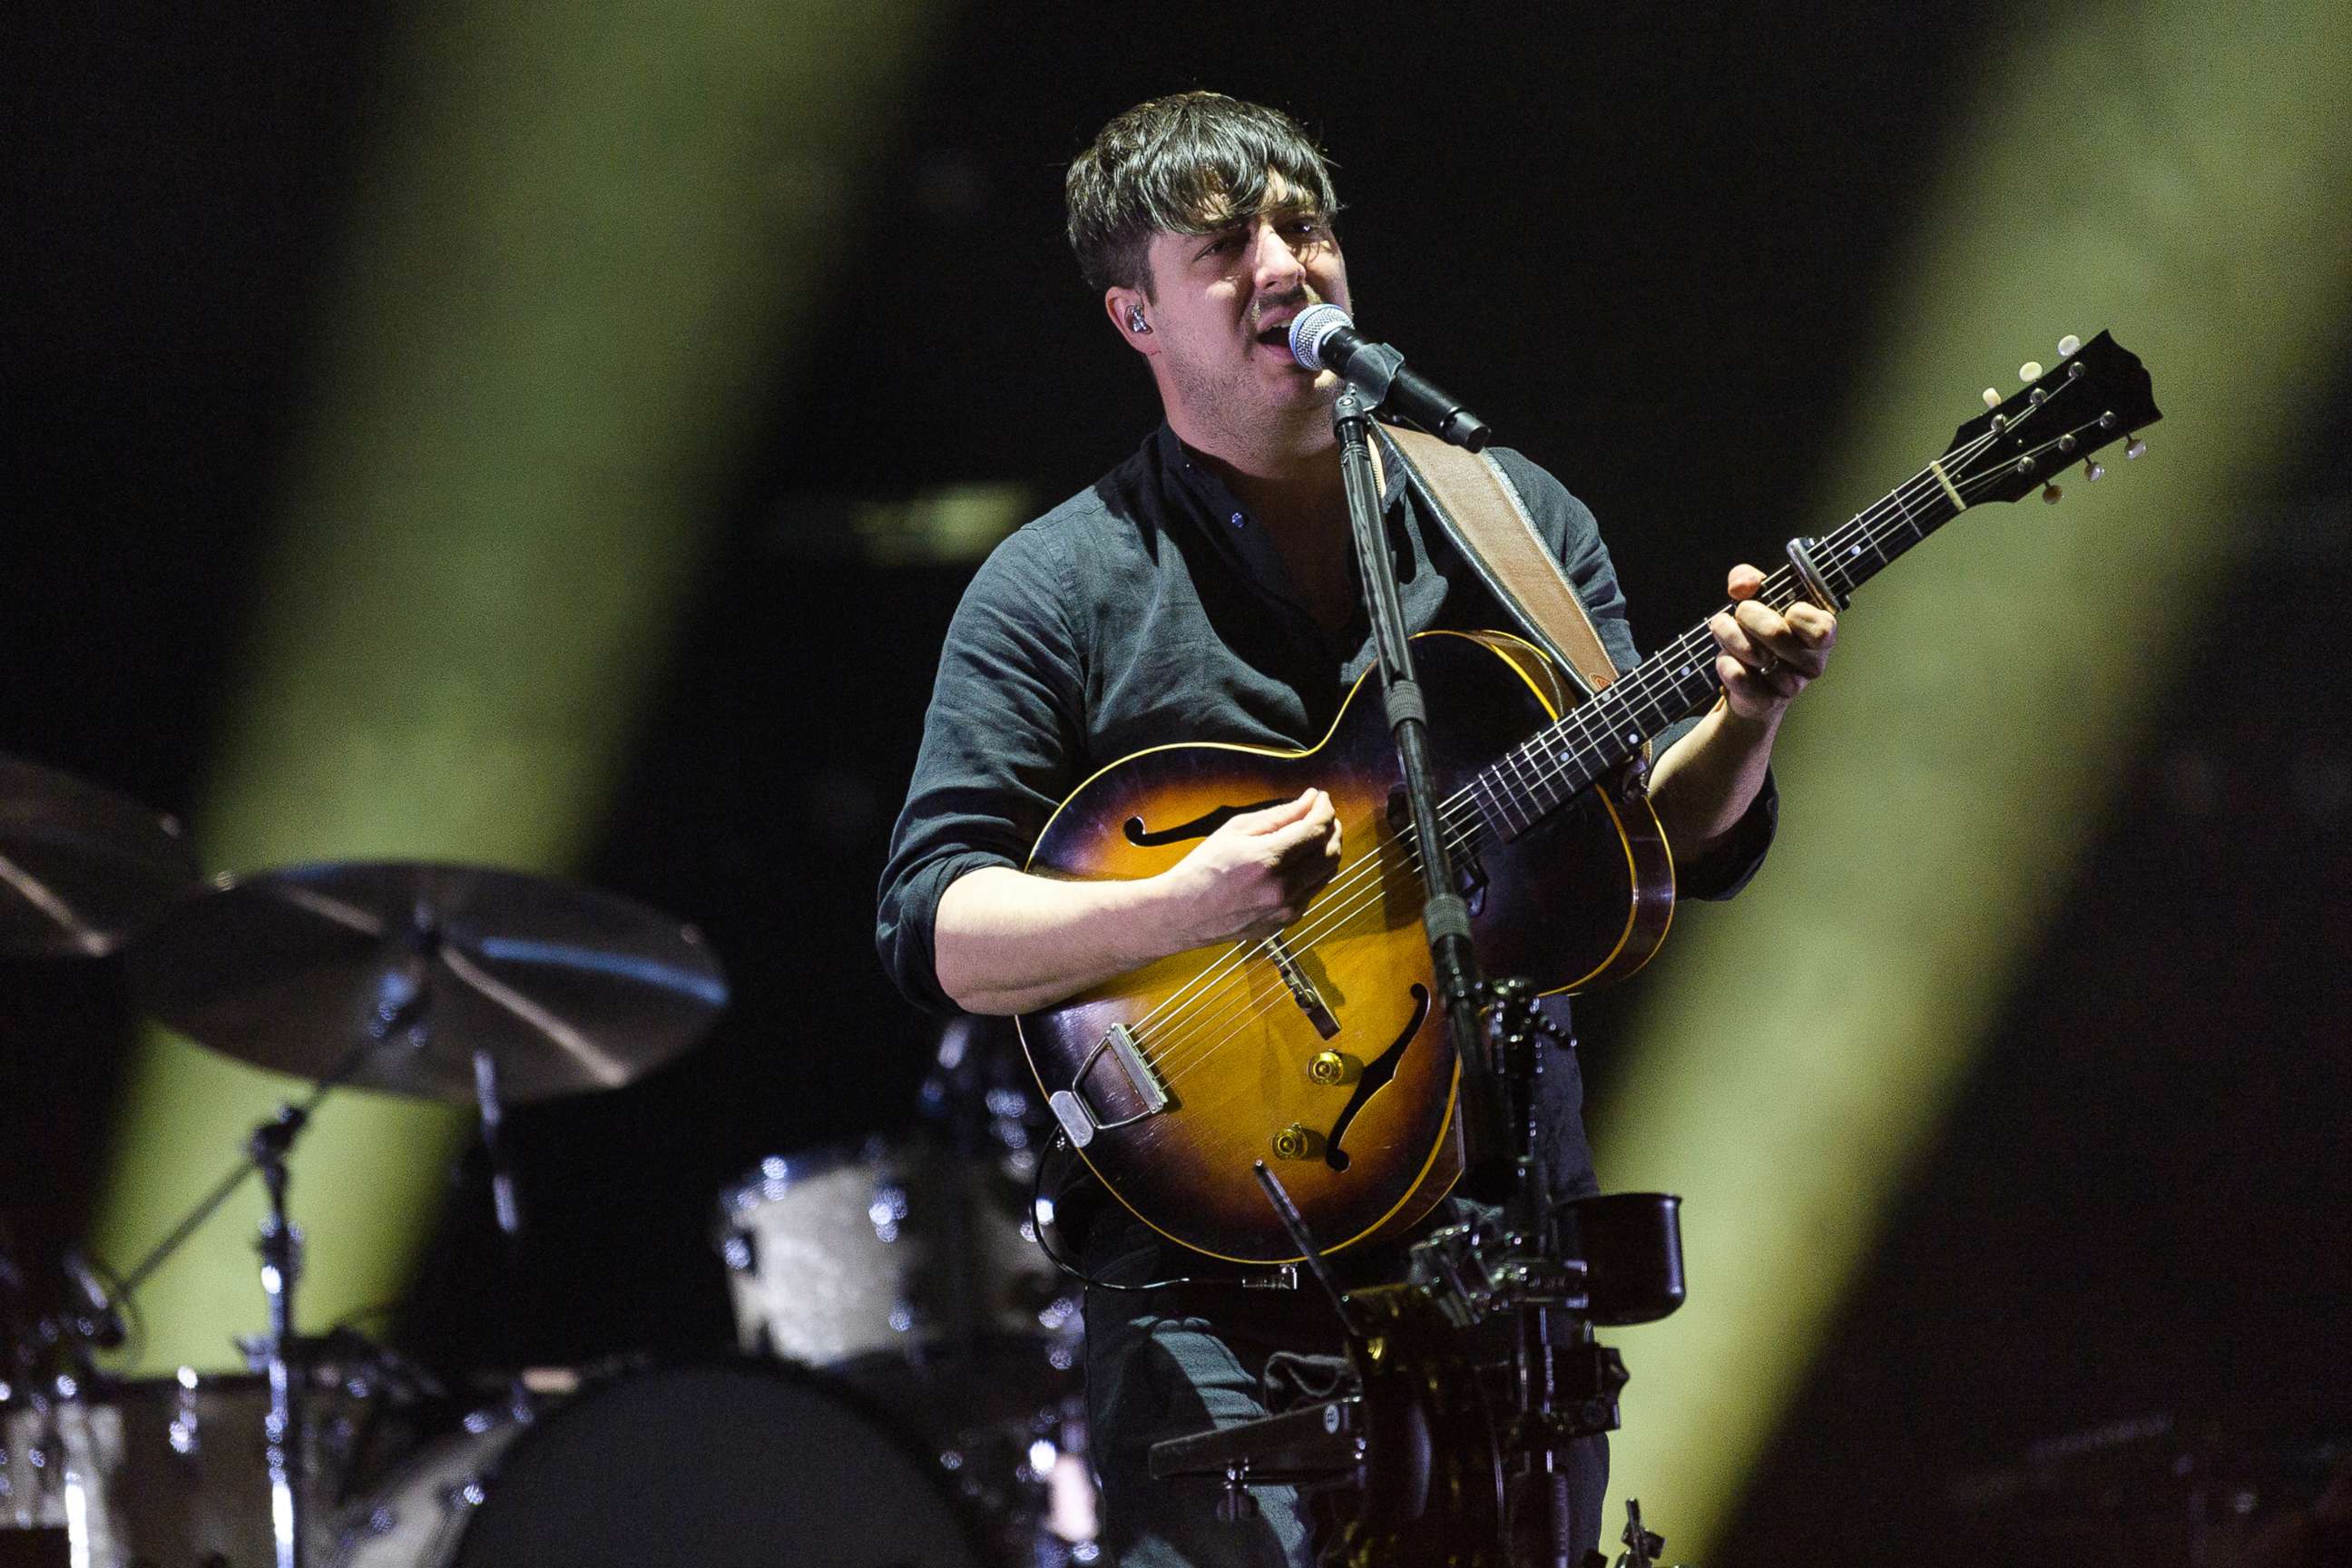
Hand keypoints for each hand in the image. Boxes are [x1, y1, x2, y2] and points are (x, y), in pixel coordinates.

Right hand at [1158, 788, 1342, 945]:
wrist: (1183, 913)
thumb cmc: (1203, 869)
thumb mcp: (1236, 830)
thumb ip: (1279, 815)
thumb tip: (1309, 801)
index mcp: (1268, 860)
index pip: (1317, 829)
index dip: (1325, 809)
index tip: (1321, 798)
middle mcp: (1283, 887)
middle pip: (1330, 851)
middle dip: (1332, 826)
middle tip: (1322, 812)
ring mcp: (1287, 908)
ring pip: (1328, 873)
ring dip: (1327, 848)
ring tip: (1313, 833)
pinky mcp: (1286, 921)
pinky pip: (1314, 890)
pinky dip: (1314, 871)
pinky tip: (1299, 860)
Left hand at [1707, 564, 1836, 720]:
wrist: (1745, 684)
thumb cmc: (1758, 632)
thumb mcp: (1756, 598)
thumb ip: (1748, 578)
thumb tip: (1741, 586)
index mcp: (1822, 635)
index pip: (1821, 627)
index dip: (1796, 614)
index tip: (1785, 609)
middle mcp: (1813, 663)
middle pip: (1776, 633)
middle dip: (1747, 614)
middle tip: (1740, 612)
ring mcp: (1791, 687)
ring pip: (1753, 654)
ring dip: (1729, 637)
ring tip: (1726, 633)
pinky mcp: (1767, 703)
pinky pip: (1739, 677)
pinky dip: (1725, 662)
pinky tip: (1727, 659)